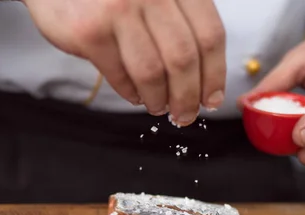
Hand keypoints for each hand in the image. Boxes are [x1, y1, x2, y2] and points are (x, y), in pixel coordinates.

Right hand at [23, 0, 226, 125]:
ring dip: (158, 99)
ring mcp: (119, 10)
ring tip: (158, 106)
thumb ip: (178, 21)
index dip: (214, 74)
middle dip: (187, 96)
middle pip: (184, 59)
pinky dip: (131, 93)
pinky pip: (120, 76)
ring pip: (153, 73)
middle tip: (185, 114)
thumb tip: (202, 78)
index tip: (211, 98)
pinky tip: (134, 94)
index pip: (209, 36)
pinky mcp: (90, 31)